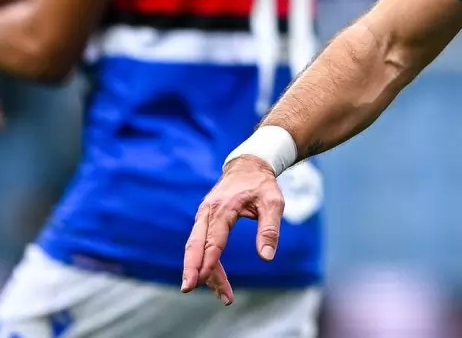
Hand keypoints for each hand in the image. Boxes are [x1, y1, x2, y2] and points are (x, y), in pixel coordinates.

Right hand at [182, 155, 285, 304]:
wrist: (248, 165)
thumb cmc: (262, 184)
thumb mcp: (273, 202)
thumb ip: (270, 229)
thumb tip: (267, 257)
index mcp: (223, 207)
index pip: (214, 238)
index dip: (209, 260)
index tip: (203, 278)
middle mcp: (208, 212)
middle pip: (195, 244)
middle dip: (191, 268)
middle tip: (188, 289)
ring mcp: (203, 216)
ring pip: (196, 247)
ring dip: (202, 271)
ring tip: (223, 296)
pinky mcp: (204, 221)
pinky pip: (201, 244)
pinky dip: (205, 262)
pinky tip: (213, 280)